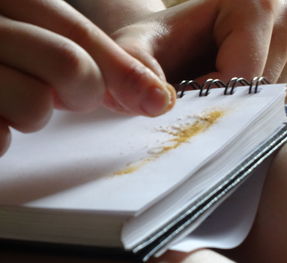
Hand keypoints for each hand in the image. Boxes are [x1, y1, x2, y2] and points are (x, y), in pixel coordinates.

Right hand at [0, 0, 174, 155]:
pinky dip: (3, 135)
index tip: (157, 99)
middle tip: (61, 92)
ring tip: (15, 100)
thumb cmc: (4, 52)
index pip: (79, 37)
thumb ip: (93, 58)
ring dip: (34, 112)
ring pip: (34, 103)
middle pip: (68, 66)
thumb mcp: (42, 38)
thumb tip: (156, 95)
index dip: (124, 73)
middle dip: (79, 90)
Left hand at [111, 0, 286, 101]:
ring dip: (239, 109)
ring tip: (209, 90)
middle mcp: (284, 14)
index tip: (180, 99)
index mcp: (253, 2)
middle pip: (263, 89)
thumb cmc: (154, 47)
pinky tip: (228, 94)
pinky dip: (252, 108)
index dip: (207, 99)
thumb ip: (133, 71)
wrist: (170, 46)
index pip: (243, 74)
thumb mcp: (132, 52)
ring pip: (274, 99)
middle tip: (194, 98)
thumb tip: (161, 103)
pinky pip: (280, 101)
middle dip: (225, 106)